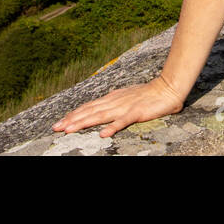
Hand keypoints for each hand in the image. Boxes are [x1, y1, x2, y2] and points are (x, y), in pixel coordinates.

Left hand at [51, 74, 183, 138]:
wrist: (167, 88)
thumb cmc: (148, 94)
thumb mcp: (126, 96)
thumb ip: (113, 100)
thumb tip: (101, 103)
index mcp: (112, 98)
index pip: (89, 107)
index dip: (74, 114)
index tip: (60, 122)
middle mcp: (115, 102)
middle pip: (89, 111)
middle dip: (71, 119)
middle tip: (56, 127)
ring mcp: (125, 107)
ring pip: (100, 116)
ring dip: (83, 122)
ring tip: (69, 130)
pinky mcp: (137, 113)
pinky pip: (122, 121)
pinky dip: (112, 127)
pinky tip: (103, 135)